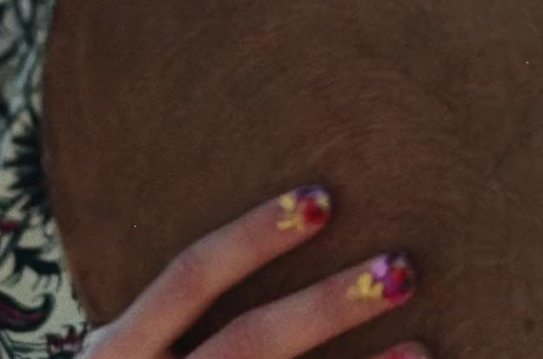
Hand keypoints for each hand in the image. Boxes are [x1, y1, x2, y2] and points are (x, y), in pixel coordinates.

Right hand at [81, 186, 423, 358]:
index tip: (321, 199)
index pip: (192, 277)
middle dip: (327, 306)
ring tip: (422, 348)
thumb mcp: (128, 353)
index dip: (254, 236)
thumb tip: (300, 218)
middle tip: (401, 270)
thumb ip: (175, 313)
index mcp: (120, 351)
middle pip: (252, 342)